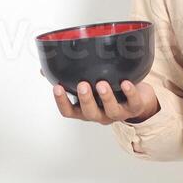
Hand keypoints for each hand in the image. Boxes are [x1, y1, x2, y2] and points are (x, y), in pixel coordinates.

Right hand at [42, 69, 160, 124]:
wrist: (139, 100)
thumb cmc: (109, 90)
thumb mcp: (89, 84)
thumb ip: (69, 77)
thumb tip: (44, 69)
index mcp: (86, 109)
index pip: (69, 112)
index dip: (62, 102)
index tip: (57, 87)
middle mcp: (100, 114)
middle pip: (89, 113)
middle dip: (85, 100)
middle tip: (82, 85)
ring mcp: (117, 113)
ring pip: (111, 110)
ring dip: (106, 97)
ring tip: (102, 83)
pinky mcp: (134, 107)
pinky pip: (133, 102)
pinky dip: (130, 93)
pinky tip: (126, 83)